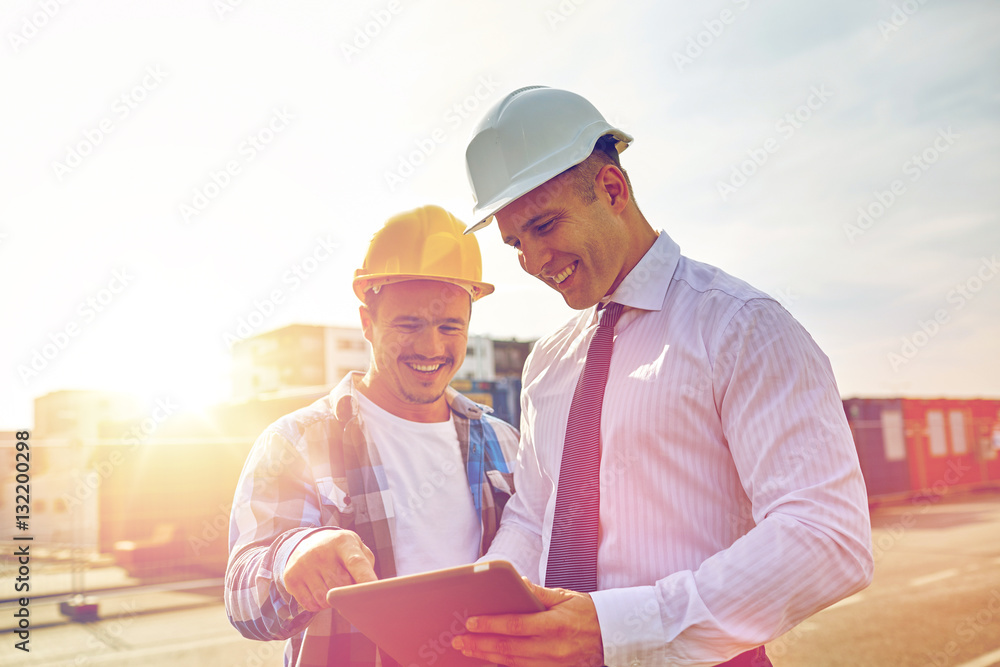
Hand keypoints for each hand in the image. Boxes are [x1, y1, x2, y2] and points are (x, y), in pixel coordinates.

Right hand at [283, 529, 375, 611]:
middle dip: (348, 593)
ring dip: (332, 601)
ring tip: (331, 586)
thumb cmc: (340, 551)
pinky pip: (310, 605)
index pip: (356, 563)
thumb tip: (370, 588)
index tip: (374, 591)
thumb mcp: (356, 548)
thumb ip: (366, 565)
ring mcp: (303, 564)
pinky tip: (319, 590)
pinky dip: (318, 605)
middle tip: (346, 585)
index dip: (366, 579)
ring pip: (325, 600)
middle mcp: (321, 551)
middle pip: (342, 587)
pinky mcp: (291, 578)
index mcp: (342, 542)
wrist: (307, 543)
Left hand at [451, 579, 603, 666]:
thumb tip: (518, 582)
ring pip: (513, 662)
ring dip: (487, 656)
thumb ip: (539, 593)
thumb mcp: (566, 597)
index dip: (491, 625)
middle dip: (480, 644)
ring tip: (468, 650)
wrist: (616, 637)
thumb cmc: (590, 613)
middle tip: (459, 640)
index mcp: (555, 625)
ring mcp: (554, 664)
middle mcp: (553, 648)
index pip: (515, 625)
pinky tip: (490, 659)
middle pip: (509, 648)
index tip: (470, 622)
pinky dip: (505, 664)